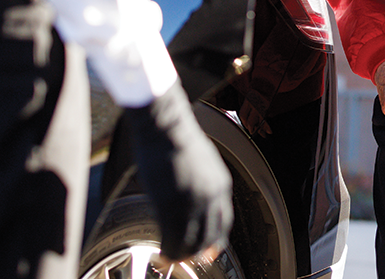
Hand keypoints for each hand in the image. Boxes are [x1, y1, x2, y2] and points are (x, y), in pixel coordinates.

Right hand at [124, 82, 232, 261]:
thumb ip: (204, 183)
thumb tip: (196, 202)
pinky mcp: (172, 206)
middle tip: (182, 257)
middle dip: (196, 252)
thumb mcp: (201, 162)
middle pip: (210, 237)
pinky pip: (172, 241)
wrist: (165, 126)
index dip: (214, 241)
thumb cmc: (177, 139)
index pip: (224, 222)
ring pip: (191, 244)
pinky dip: (168, 253)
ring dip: (180, 255)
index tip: (208, 253)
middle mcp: (212, 196)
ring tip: (168, 257)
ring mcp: (193, 202)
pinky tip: (160, 255)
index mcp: (221, 183)